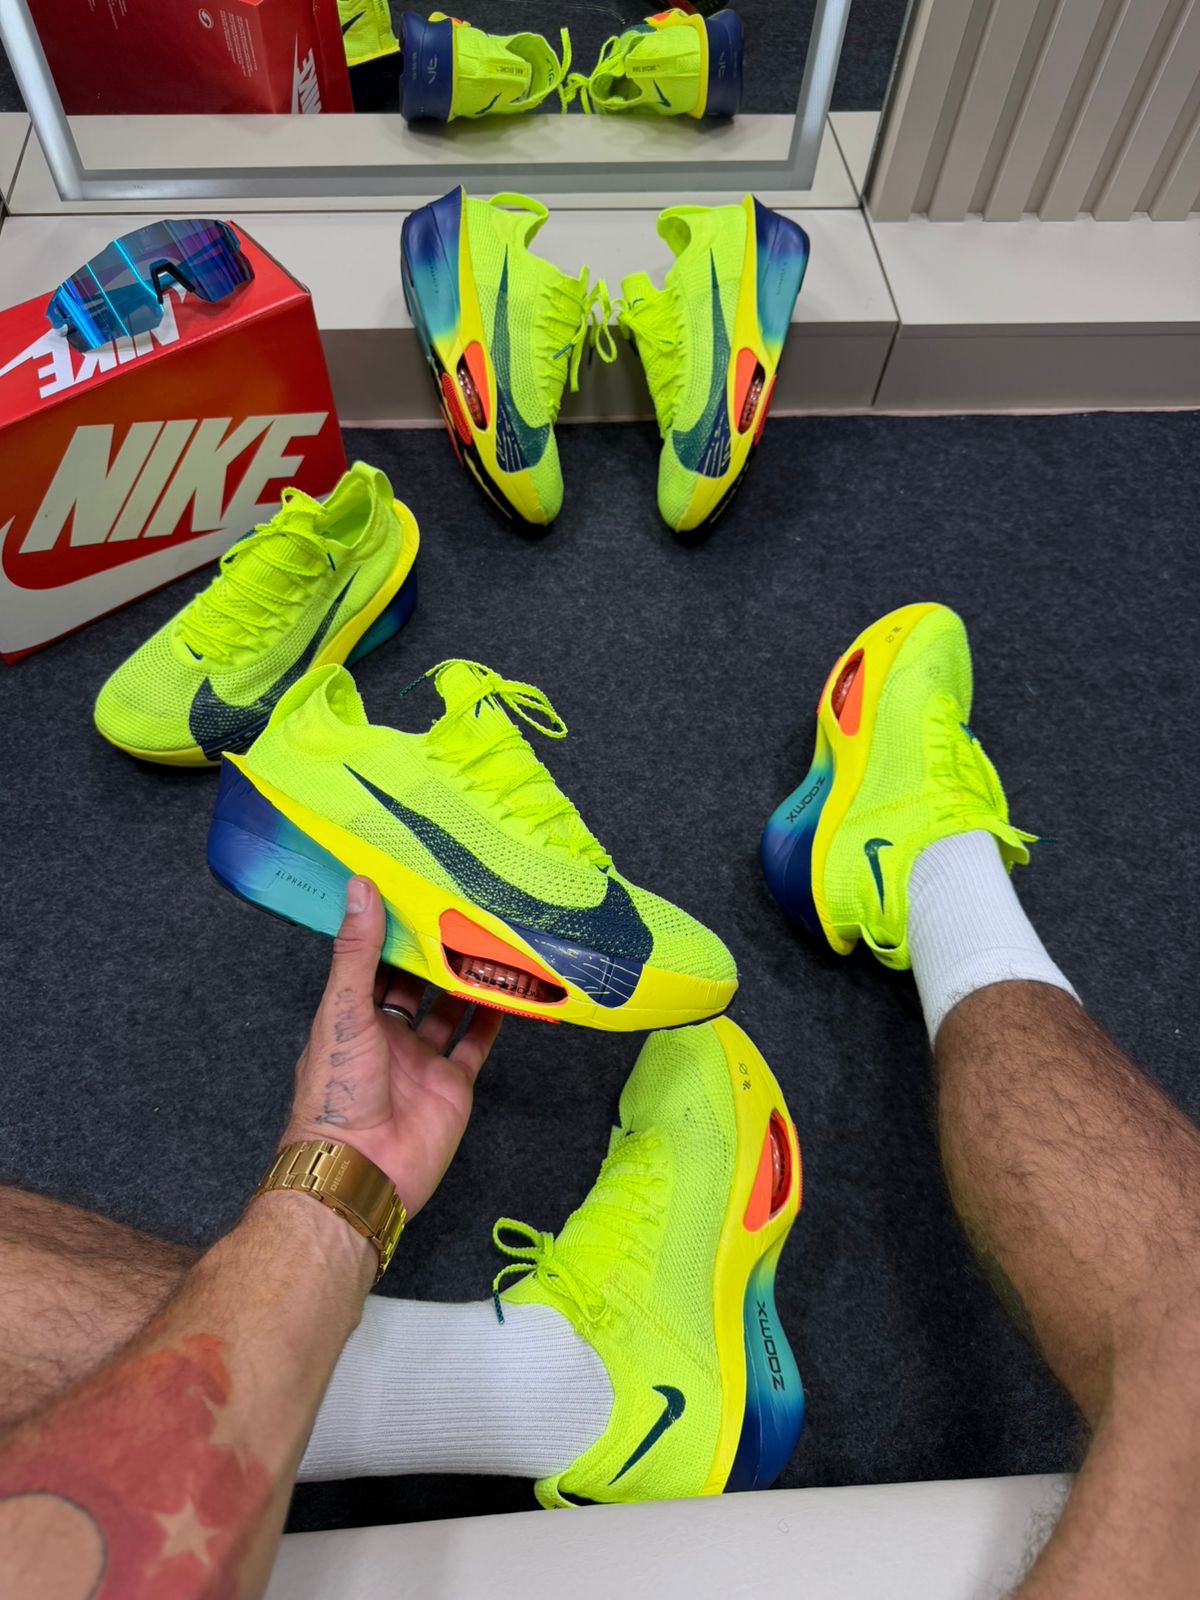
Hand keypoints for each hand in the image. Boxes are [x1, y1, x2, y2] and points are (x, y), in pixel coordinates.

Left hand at [281, 877, 500, 1215]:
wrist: (361, 1168)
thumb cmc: (336, 1092)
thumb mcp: (343, 1010)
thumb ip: (357, 951)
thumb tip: (360, 888)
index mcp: (352, 1016)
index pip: (374, 963)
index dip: (392, 931)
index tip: (413, 891)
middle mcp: (387, 1035)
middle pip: (417, 984)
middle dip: (436, 952)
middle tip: (462, 909)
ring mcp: (422, 1060)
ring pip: (450, 1010)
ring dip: (469, 981)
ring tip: (492, 941)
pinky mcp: (452, 1084)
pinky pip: (476, 1044)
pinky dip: (494, 1019)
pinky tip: (510, 990)